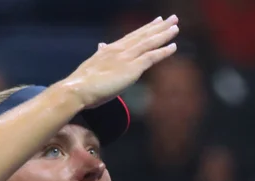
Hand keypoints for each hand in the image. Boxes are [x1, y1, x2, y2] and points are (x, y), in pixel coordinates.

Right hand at [63, 15, 178, 108]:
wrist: (78, 89)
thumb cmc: (81, 83)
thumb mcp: (91, 64)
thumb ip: (99, 54)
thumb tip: (101, 45)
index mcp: (109, 49)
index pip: (131, 37)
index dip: (144, 29)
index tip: (155, 22)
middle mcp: (120, 49)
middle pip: (143, 35)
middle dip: (158, 26)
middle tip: (171, 18)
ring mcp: (127, 57)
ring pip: (149, 42)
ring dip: (164, 34)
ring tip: (176, 26)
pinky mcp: (132, 68)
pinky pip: (152, 56)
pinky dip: (163, 51)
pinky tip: (173, 46)